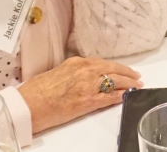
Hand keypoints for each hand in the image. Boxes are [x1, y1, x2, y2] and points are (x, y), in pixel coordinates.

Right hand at [17, 56, 142, 132]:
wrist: (29, 104)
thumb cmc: (36, 90)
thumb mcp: (56, 73)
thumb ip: (71, 72)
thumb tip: (79, 77)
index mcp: (76, 62)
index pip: (101, 63)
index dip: (114, 67)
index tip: (121, 69)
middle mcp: (85, 70)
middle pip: (113, 69)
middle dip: (127, 73)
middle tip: (136, 76)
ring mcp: (89, 85)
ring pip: (115, 81)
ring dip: (128, 83)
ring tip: (137, 85)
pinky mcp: (89, 100)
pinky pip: (110, 97)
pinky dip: (121, 95)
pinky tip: (127, 96)